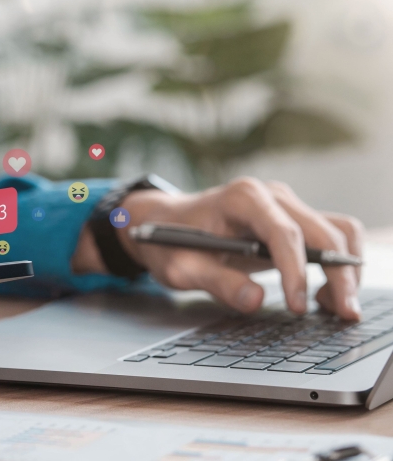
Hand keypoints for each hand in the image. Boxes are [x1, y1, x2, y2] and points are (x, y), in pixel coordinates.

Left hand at [73, 178, 363, 319]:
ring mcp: (284, 205)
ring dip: (346, 269)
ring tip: (339, 308)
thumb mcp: (181, 267)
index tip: (297, 306)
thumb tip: (256, 300)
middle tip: (344, 315)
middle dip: (338, 274)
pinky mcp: (290, 219)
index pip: (283, 232)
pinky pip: (329, 236)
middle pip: (322, 231)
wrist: (163, 222)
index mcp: (242, 198)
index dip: (296, 271)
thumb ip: (216, 282)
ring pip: (336, 231)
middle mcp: (270, 195)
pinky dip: (339, 263)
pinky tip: (327, 295)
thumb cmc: (169, 242)